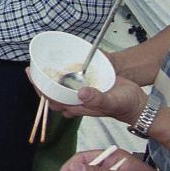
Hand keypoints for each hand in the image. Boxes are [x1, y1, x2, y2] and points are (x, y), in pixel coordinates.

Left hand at [33, 70, 147, 123]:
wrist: (138, 104)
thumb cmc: (126, 105)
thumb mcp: (113, 102)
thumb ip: (98, 99)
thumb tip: (81, 93)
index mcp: (78, 106)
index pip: (52, 99)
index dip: (40, 88)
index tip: (31, 75)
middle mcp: (77, 100)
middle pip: (52, 93)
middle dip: (41, 82)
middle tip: (32, 68)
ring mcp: (82, 94)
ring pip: (61, 87)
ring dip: (51, 78)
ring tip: (41, 65)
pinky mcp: (89, 86)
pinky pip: (73, 80)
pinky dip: (64, 73)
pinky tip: (61, 64)